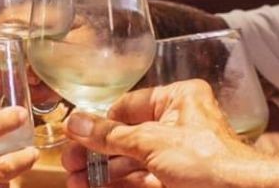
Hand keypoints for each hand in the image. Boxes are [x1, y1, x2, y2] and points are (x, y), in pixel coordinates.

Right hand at [61, 81, 278, 187]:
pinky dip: (120, 185)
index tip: (72, 136)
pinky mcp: (179, 180)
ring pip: (132, 161)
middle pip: (126, 136)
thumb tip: (76, 123)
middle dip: (96, 153)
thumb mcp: (150, 142)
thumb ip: (110, 135)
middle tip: (70, 166)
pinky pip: (143, 179)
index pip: (127, 106)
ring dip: (103, 173)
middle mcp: (179, 122)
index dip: (98, 123)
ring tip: (76, 183)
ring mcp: (179, 153)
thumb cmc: (208, 161)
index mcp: (178, 99)